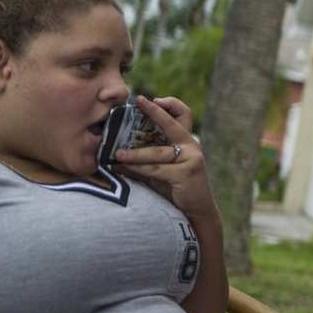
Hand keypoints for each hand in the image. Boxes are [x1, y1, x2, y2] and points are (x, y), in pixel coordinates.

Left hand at [115, 96, 216, 224]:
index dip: (170, 104)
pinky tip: (123, 169)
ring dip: (134, 154)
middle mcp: (192, 147)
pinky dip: (138, 169)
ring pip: (156, 153)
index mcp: (187, 142)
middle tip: (137, 101)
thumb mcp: (162, 171)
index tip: (149, 100)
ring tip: (116, 153)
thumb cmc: (177, 190)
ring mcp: (191, 159)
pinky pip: (156, 169)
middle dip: (154, 111)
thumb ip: (146, 161)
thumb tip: (115, 156)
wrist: (197, 212)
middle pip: (172, 124)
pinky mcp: (186, 174)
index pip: (183, 114)